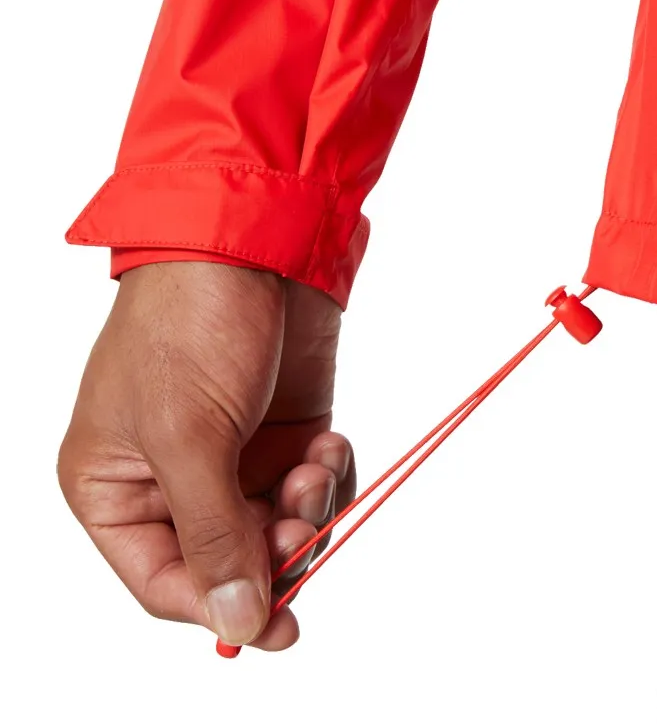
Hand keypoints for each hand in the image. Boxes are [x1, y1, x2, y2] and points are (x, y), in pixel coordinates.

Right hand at [59, 261, 355, 650]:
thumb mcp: (189, 437)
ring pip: (278, 525)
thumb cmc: (190, 327)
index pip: (165, 582)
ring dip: (306, 507)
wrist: (250, 242)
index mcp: (115, 486)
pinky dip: (328, 473)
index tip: (281, 624)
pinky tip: (330, 440)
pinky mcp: (282, 429)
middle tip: (301, 517)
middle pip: (230, 559)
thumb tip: (239, 625)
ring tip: (315, 462)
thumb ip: (213, 536)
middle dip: (275, 548)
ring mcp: (233, 453)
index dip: (222, 608)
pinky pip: (312, 484)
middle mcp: (172, 478)